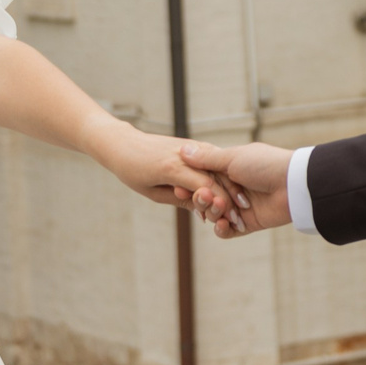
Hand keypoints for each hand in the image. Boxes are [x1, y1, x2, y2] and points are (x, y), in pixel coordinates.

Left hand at [95, 122, 242, 227]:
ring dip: (231, 188)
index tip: (231, 220)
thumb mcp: (154, 193)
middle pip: (216, 177)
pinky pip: (211, 162)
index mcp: (172, 167)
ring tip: (240, 208)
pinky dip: (221, 178)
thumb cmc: (133, 171)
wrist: (124, 143)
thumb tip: (202, 212)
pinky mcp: (194, 145)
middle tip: (241, 219)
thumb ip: (180, 200)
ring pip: (218, 168)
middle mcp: (186, 154)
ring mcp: (192, 147)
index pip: (206, 187)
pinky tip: (227, 193)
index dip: (221, 204)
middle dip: (231, 199)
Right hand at [180, 141, 292, 237]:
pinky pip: (228, 231)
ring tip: (219, 208)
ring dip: (212, 213)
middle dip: (200, 200)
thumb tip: (182, 150)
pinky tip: (223, 224)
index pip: (201, 180)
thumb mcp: (233, 158)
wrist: (293, 184)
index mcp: (228, 170)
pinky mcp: (248, 223)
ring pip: (215, 215)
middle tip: (202, 196)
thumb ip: (207, 159)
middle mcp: (232, 188)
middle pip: (205, 199)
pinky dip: (222, 230)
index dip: (190, 186)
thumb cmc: (265, 165)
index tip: (179, 188)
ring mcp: (240, 207)